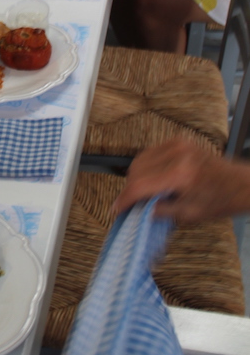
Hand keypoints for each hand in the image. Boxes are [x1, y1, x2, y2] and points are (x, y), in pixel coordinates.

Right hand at [114, 139, 249, 221]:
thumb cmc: (219, 200)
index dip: (124, 199)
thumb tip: (138, 210)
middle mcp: (177, 155)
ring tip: (142, 191)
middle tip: (131, 203)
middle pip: (136, 169)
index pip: (139, 185)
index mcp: (180, 175)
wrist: (239, 184)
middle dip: (130, 188)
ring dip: (136, 175)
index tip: (117, 209)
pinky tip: (152, 177)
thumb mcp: (189, 214)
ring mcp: (178, 144)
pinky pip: (151, 152)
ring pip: (140, 159)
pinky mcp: (179, 140)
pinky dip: (146, 165)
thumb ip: (160, 211)